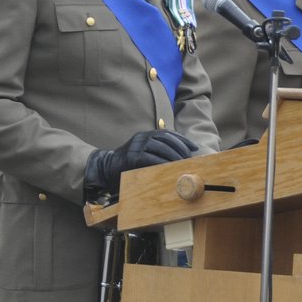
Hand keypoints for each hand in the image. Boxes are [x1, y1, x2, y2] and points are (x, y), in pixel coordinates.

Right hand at [84, 129, 198, 198]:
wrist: (107, 167)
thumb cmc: (130, 162)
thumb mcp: (144, 151)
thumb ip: (159, 150)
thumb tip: (182, 156)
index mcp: (146, 134)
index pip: (169, 133)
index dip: (183, 140)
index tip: (194, 147)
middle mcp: (142, 137)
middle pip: (166, 139)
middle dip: (180, 148)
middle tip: (189, 158)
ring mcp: (136, 146)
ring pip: (160, 147)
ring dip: (173, 155)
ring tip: (182, 163)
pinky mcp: (132, 157)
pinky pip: (150, 158)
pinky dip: (161, 162)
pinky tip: (169, 167)